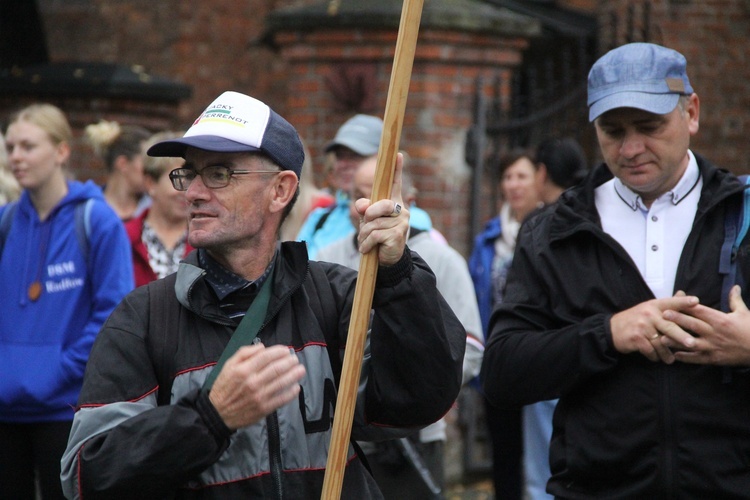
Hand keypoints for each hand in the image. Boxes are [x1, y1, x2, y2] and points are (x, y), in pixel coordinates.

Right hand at [208, 344, 305, 429]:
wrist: (218, 413)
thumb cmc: (224, 387)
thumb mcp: (228, 365)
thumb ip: (244, 353)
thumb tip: (262, 347)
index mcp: (243, 370)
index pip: (266, 357)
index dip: (279, 352)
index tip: (286, 350)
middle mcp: (253, 382)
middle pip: (277, 368)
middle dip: (289, 362)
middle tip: (295, 359)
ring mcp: (259, 396)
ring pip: (282, 382)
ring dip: (294, 375)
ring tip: (301, 369)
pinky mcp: (264, 408)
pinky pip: (282, 399)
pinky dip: (291, 393)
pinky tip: (296, 387)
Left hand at [354, 152, 409, 266]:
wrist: (386, 259)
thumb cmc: (376, 236)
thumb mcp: (367, 221)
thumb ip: (363, 209)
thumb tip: (362, 205)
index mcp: (393, 203)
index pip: (395, 184)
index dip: (396, 169)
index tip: (398, 154)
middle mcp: (400, 210)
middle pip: (381, 205)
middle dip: (368, 216)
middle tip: (365, 226)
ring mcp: (401, 222)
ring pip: (374, 223)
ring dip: (364, 235)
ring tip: (366, 242)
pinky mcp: (398, 235)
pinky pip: (375, 235)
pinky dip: (366, 243)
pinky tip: (367, 249)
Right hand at [610, 293, 698, 362]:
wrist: (611, 329)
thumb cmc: (636, 319)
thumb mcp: (649, 308)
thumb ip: (667, 305)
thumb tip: (683, 293)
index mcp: (654, 305)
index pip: (671, 303)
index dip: (683, 302)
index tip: (696, 301)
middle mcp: (649, 314)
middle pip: (669, 326)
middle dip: (682, 336)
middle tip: (692, 344)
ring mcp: (642, 326)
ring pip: (661, 342)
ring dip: (666, 354)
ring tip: (670, 360)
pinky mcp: (636, 338)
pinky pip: (650, 350)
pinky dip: (655, 356)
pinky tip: (656, 358)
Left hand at [660, 285, 749, 365]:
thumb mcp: (744, 313)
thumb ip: (735, 300)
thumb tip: (735, 286)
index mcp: (720, 320)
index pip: (700, 311)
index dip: (686, 306)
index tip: (673, 301)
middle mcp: (714, 333)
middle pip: (692, 325)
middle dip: (677, 319)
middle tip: (662, 315)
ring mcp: (713, 347)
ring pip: (691, 343)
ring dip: (676, 341)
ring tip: (661, 338)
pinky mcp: (714, 359)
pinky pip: (697, 358)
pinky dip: (685, 357)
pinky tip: (674, 355)